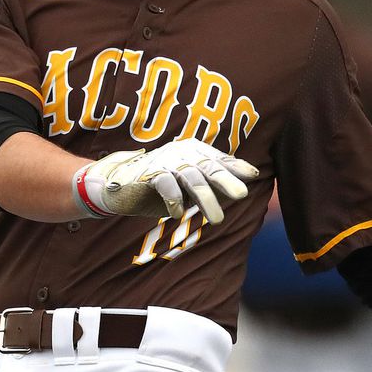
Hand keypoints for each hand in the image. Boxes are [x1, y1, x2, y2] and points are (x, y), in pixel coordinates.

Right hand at [73, 137, 258, 223]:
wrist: (118, 183)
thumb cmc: (160, 183)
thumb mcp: (188, 183)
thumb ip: (211, 182)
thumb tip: (244, 186)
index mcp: (195, 152)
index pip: (220, 160)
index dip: (235, 167)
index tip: (252, 175)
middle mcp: (183, 153)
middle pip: (209, 167)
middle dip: (226, 181)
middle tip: (242, 195)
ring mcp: (165, 162)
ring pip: (191, 179)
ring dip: (205, 199)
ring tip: (218, 220)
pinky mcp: (148, 174)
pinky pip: (165, 185)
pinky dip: (174, 200)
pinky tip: (179, 214)